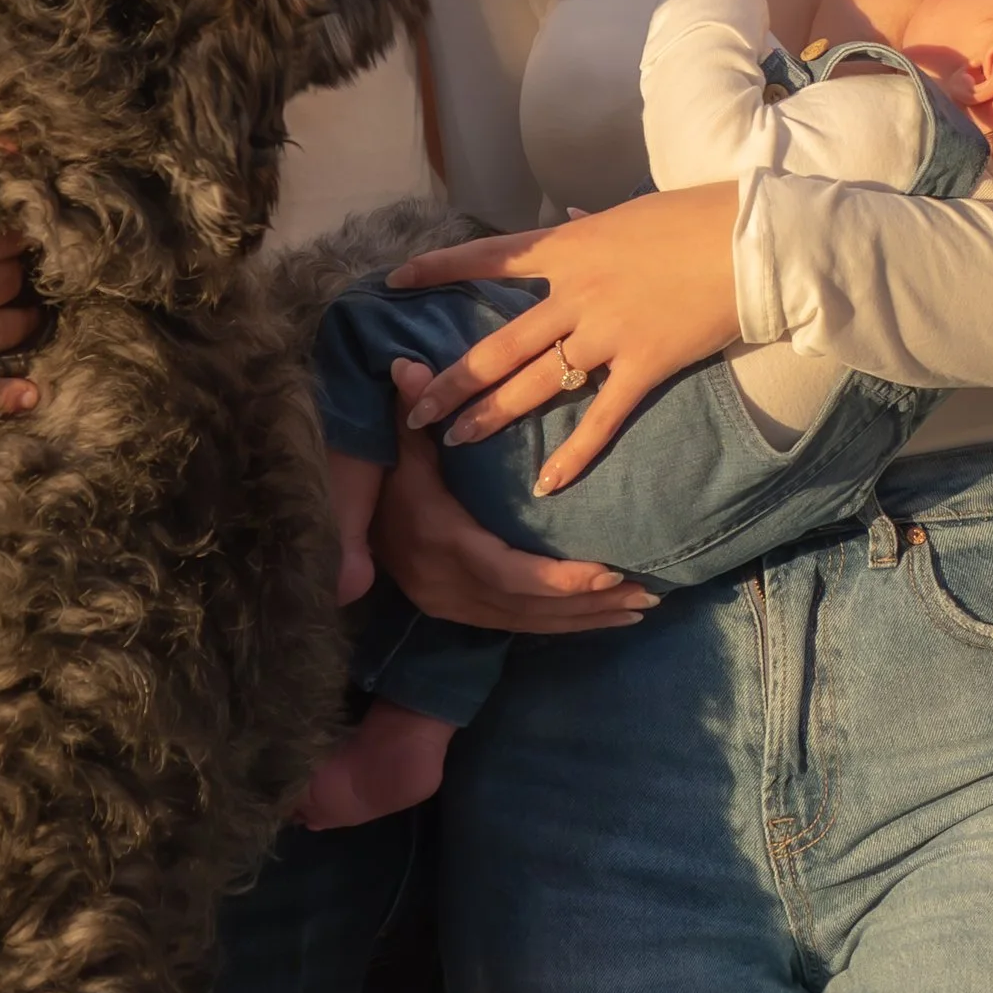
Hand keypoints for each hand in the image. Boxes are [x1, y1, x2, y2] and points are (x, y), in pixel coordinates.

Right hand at [371, 379, 655, 632]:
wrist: (344, 528)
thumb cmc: (380, 480)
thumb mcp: (396, 446)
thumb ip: (410, 410)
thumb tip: (408, 365)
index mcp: (442, 543)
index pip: (509, 573)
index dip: (559, 581)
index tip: (609, 573)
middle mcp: (449, 587)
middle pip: (530, 608)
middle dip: (591, 606)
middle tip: (648, 595)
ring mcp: (453, 607)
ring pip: (529, 624)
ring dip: (586, 621)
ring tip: (639, 609)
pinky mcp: (459, 615)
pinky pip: (518, 627)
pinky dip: (561, 625)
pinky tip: (600, 620)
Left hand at [388, 186, 739, 490]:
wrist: (751, 240)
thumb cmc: (696, 217)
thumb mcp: (630, 214)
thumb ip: (591, 229)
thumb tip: (572, 219)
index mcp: (569, 247)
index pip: (489, 256)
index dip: (439, 268)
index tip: (395, 281)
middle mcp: (576, 292)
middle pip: (499, 344)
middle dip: (453, 382)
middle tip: (415, 411)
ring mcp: (608, 332)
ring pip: (534, 383)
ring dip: (491, 416)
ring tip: (454, 442)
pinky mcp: (644, 364)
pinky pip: (600, 418)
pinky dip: (574, 454)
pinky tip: (547, 484)